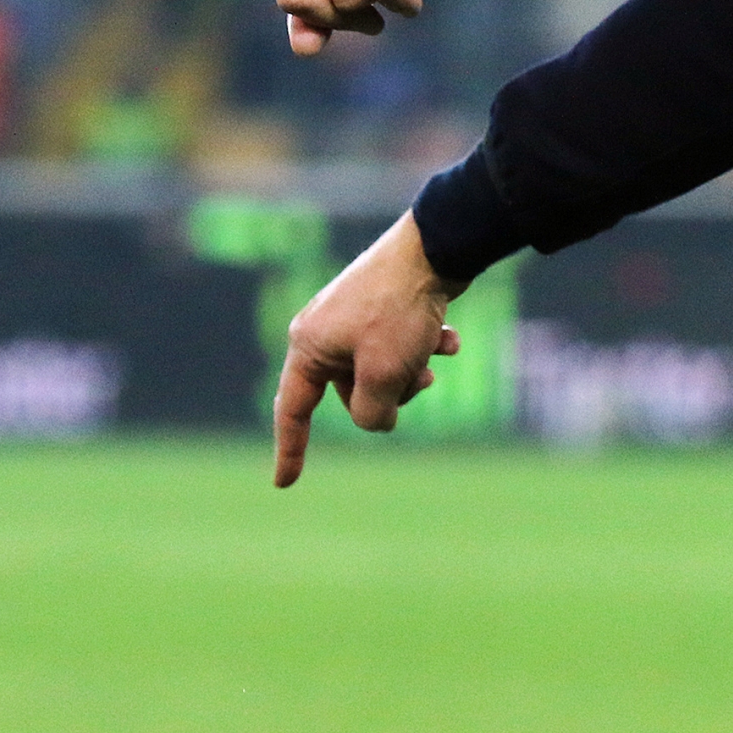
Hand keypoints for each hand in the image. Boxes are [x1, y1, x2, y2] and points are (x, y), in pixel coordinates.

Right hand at [273, 212, 464, 486]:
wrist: (435, 248)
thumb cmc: (400, 311)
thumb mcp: (383, 375)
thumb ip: (371, 412)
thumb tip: (376, 419)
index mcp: (309, 345)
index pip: (293, 410)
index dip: (290, 449)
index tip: (283, 484)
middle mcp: (324, 331)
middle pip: (351, 392)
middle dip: (390, 393)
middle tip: (419, 376)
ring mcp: (354, 318)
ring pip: (381, 372)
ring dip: (412, 371)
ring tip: (435, 352)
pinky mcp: (384, 308)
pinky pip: (399, 345)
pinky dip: (424, 346)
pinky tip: (449, 338)